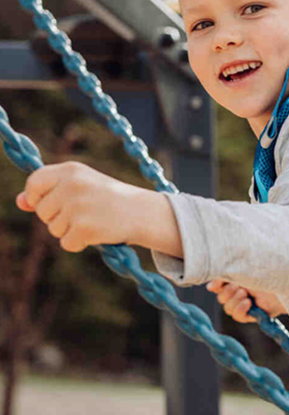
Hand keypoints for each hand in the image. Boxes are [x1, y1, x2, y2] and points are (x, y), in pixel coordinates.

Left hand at [16, 162, 177, 253]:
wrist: (143, 212)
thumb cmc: (110, 198)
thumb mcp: (81, 187)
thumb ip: (49, 192)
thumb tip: (20, 202)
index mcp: (70, 170)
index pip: (34, 184)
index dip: (36, 198)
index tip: (50, 204)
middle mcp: (71, 186)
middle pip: (42, 212)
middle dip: (58, 219)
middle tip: (84, 214)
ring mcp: (77, 207)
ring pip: (53, 230)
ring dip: (70, 232)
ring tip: (93, 222)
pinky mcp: (84, 228)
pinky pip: (67, 243)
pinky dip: (79, 244)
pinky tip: (97, 234)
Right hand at [206, 279, 286, 322]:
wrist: (286, 283)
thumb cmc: (268, 273)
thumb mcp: (245, 272)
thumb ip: (228, 277)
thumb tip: (209, 287)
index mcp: (238, 279)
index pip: (218, 285)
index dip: (215, 285)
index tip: (216, 285)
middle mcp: (240, 292)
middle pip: (221, 298)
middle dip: (227, 293)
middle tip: (240, 288)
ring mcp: (246, 304)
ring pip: (227, 308)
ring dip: (234, 300)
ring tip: (246, 294)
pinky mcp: (253, 315)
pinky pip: (238, 316)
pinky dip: (240, 309)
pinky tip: (248, 303)